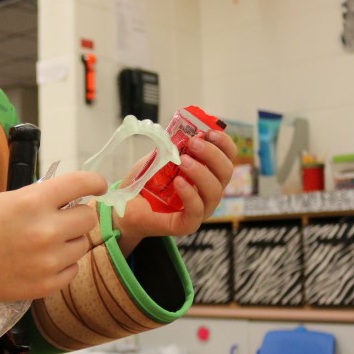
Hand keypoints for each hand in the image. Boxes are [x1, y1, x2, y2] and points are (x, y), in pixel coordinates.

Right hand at [0, 171, 108, 313]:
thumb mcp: (10, 199)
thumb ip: (43, 197)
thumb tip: (77, 196)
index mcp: (33, 201)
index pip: (82, 184)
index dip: (95, 182)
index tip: (98, 186)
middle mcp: (45, 231)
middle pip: (88, 217)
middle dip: (77, 215)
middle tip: (62, 218)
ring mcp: (48, 261)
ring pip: (82, 244)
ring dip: (70, 240)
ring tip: (45, 242)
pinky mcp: (47, 285)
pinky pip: (73, 269)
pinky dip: (63, 264)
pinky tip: (42, 261)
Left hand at [112, 129, 237, 251]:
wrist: (126, 205)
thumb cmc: (147, 181)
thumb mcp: (160, 156)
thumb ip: (174, 145)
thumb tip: (185, 129)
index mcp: (208, 174)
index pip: (228, 157)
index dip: (224, 143)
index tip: (209, 132)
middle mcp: (209, 192)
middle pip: (226, 172)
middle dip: (212, 154)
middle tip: (193, 143)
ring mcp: (200, 210)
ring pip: (215, 191)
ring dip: (201, 172)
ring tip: (182, 161)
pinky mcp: (187, 224)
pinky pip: (197, 211)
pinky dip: (190, 194)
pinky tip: (179, 182)